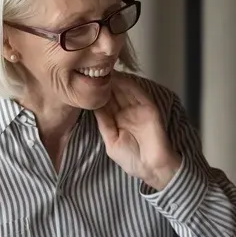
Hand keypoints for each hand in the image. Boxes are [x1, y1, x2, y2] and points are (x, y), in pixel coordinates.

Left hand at [94, 74, 181, 189]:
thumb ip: (104, 123)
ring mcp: (137, 108)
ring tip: (102, 69)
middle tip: (91, 69)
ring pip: (124, 90)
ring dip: (114, 80)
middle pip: (113, 93)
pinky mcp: (148, 108)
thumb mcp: (111, 140)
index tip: (82, 80)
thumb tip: (93, 105)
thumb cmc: (132, 159)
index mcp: (116, 120)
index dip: (94, 92)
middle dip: (103, 82)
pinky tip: (119, 78)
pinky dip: (129, 85)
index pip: (103, 102)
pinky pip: (138, 93)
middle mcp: (126, 112)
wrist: (152, 167)